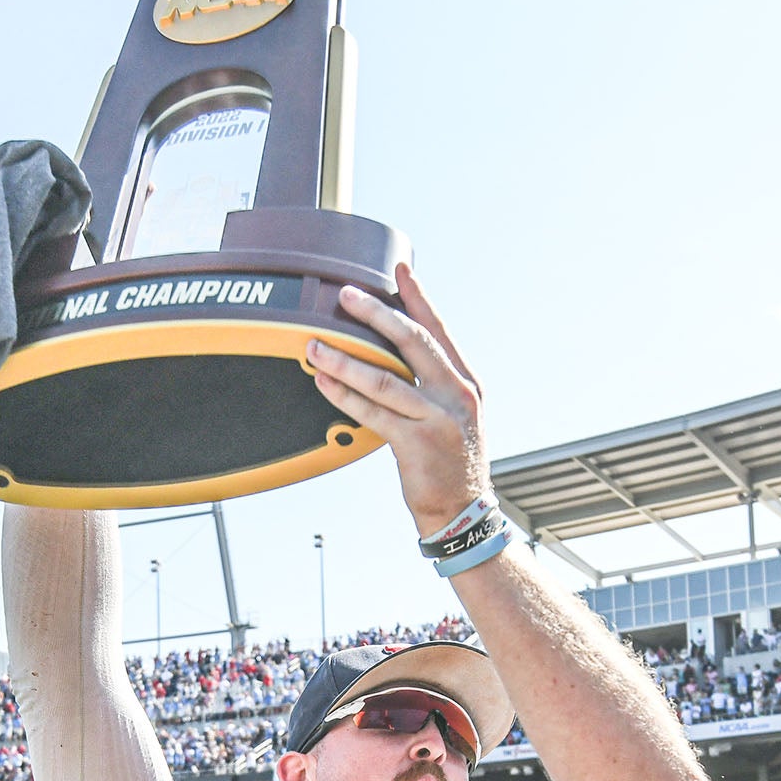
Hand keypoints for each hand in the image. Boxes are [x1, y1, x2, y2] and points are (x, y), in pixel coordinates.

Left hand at [303, 265, 487, 538]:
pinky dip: (343, 394)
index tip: (400, 267)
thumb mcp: (452, 416)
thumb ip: (430, 385)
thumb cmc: (450, 462)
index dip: (418, 297)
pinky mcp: (415, 444)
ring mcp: (437, 419)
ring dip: (345, 358)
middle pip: (412, 342)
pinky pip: (372, 412)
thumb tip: (391, 354)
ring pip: (384, 377)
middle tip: (346, 296)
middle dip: (377, 314)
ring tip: (315, 344)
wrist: (462, 513)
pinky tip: (322, 381)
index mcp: (465, 383)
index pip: (439, 330)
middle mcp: (455, 395)